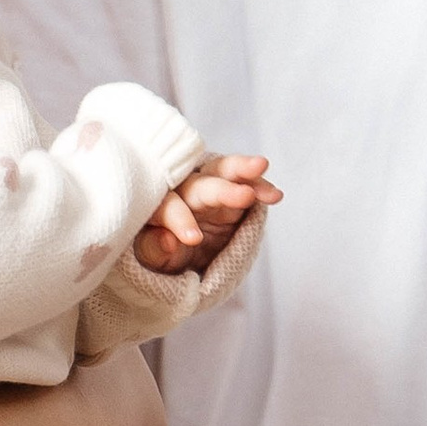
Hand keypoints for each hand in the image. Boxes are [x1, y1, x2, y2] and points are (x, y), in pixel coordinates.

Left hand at [134, 153, 280, 276]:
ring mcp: (210, 188)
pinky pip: (247, 184)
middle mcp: (184, 191)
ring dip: (242, 169)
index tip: (192, 238)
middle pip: (199, 183)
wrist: (185, 256)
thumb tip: (168, 241)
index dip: (179, 219)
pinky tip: (274, 194)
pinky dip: (260, 187)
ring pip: (222, 171)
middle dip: (221, 189)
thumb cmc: (163, 254)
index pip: (167, 206)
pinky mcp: (233, 193)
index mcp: (158, 204)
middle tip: (244, 195)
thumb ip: (154, 250)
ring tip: (261, 167)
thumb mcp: (153, 259)